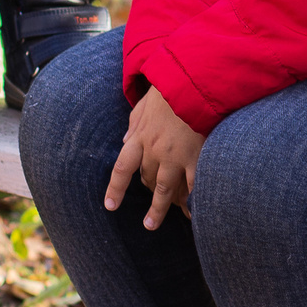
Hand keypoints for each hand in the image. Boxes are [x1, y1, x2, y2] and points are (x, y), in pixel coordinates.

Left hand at [105, 87, 205, 229]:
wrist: (195, 82)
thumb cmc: (171, 88)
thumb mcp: (145, 102)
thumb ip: (135, 122)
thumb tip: (125, 138)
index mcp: (140, 137)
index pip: (123, 168)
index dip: (115, 189)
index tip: (110, 206)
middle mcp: (154, 151)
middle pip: (147, 180)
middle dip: (147, 193)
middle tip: (150, 207)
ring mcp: (175, 157)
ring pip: (164, 190)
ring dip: (159, 209)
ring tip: (152, 225)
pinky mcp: (196, 158)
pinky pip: (191, 186)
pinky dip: (190, 201)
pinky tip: (190, 213)